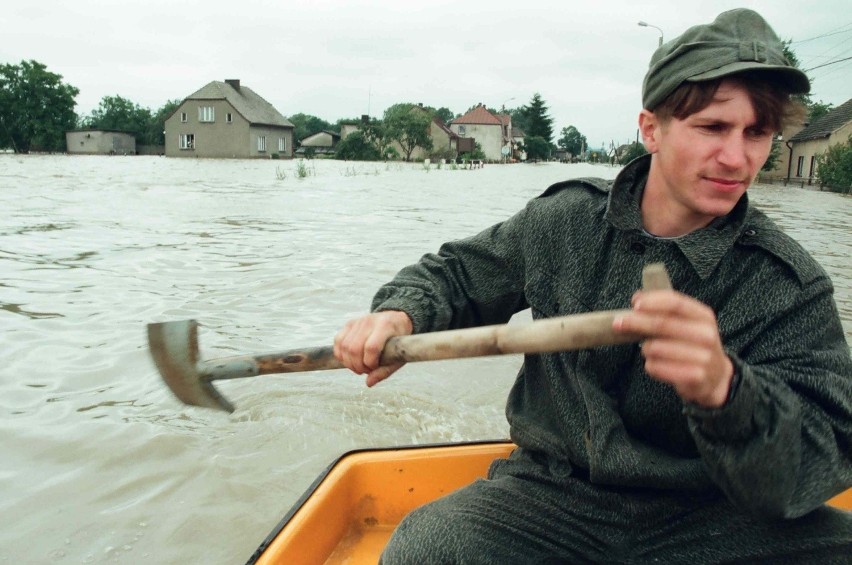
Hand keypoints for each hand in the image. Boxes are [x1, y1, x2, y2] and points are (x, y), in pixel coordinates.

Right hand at [333, 310, 413, 386]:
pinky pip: (338, 341)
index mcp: (386, 326)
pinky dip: (341, 354)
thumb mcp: (399, 356)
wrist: (396, 320)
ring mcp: (358, 321)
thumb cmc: (399, 340)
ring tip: (359, 366)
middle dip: (358, 366)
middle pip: (354, 348)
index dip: (370, 363)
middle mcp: (370, 321)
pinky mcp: (350, 323)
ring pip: (344, 346)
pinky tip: (350, 360)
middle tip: (365, 370)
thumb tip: (368, 383)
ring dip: (349, 362)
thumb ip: (385, 370)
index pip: (371, 347)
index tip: (374, 368)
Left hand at [613, 290, 733, 407]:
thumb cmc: (693, 345)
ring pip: (655, 348)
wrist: (716, 377)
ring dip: (645, 348)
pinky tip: (655, 364)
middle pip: (662, 324)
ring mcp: (703, 357)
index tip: (634, 303)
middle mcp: (706, 335)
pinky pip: (657, 367)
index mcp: (704, 316)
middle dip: (636, 322)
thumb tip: (637, 299)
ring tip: (649, 350)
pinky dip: (650, 365)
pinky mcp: (695, 376)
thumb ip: (665, 311)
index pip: (676, 302)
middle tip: (618, 323)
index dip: (653, 301)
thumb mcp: (688, 324)